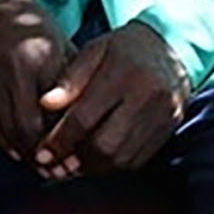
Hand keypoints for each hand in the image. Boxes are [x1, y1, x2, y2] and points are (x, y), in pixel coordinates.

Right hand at [0, 0, 70, 162]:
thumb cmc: (36, 31)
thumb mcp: (63, 48)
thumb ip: (73, 82)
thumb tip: (88, 122)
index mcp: (42, 57)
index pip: (55, 110)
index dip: (65, 139)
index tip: (74, 159)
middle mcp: (13, 68)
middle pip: (27, 126)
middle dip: (43, 154)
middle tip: (57, 171)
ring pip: (4, 129)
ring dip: (22, 154)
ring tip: (39, 167)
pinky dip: (2, 142)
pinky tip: (17, 152)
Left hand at [32, 21, 190, 179]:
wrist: (172, 46)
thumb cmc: (125, 49)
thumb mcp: (95, 51)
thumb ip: (70, 78)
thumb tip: (45, 104)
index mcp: (125, 73)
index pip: (84, 117)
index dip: (58, 140)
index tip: (41, 153)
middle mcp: (148, 96)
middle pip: (105, 145)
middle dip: (75, 159)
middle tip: (56, 163)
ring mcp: (163, 114)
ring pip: (121, 158)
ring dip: (93, 167)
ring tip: (74, 163)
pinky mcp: (170, 126)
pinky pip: (138, 159)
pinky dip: (113, 165)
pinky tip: (98, 159)